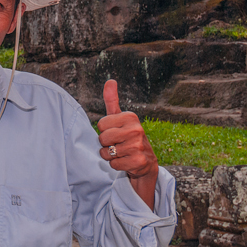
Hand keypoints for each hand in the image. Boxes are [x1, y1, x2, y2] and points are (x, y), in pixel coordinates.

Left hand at [97, 80, 158, 209]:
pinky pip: (113, 164)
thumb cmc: (127, 137)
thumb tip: (110, 81)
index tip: (116, 133)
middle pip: (102, 138)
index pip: (101, 125)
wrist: (146, 162)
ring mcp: (138, 146)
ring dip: (110, 156)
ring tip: (122, 153)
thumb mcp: (120, 118)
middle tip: (118, 144)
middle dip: (106, 144)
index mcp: (130, 117)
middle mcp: (136, 130)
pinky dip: (116, 165)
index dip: (105, 131)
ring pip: (106, 152)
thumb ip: (112, 100)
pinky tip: (126, 161)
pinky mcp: (138, 161)